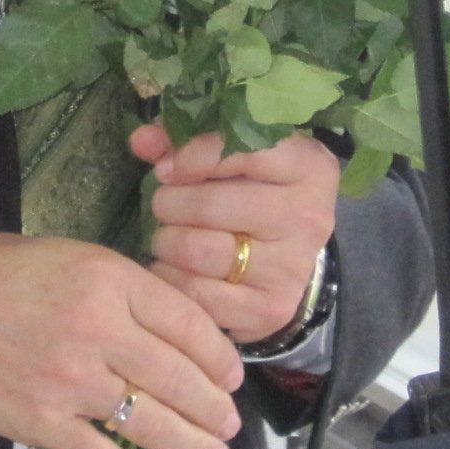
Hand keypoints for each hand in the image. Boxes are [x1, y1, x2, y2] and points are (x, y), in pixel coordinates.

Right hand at [0, 232, 244, 448]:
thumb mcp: (62, 256)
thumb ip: (114, 288)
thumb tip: (165, 326)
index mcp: (106, 278)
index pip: (187, 323)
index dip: (218, 355)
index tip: (230, 374)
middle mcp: (98, 329)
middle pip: (179, 377)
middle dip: (214, 407)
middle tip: (228, 423)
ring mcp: (71, 381)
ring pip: (153, 423)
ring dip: (193, 445)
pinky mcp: (43, 424)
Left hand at [132, 122, 340, 347]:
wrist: (288, 254)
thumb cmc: (254, 191)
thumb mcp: (233, 153)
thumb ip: (186, 139)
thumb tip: (142, 140)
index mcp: (307, 166)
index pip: (238, 150)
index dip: (189, 156)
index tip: (166, 167)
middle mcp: (307, 218)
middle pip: (206, 206)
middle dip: (168, 202)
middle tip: (165, 204)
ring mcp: (291, 268)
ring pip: (195, 251)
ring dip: (166, 241)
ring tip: (170, 235)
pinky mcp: (269, 309)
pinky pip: (194, 294)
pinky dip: (171, 278)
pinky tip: (177, 267)